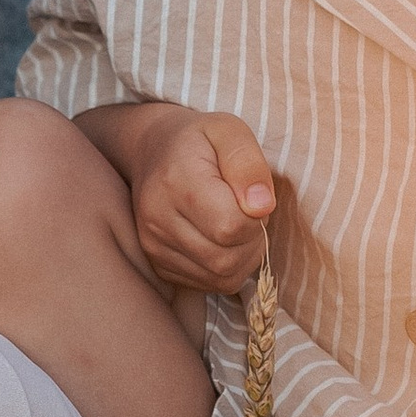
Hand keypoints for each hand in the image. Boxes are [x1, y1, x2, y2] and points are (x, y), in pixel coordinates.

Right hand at [121, 107, 277, 294]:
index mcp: (176, 181)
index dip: (256, 216)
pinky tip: (221, 239)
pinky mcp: (158, 265)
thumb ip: (248, 164)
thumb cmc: (200, 140)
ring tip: (235, 223)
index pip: (231, 225)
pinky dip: (226, 267)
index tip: (251, 195)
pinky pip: (209, 284)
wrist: (153, 151)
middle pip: (226, 258)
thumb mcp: (230, 131)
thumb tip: (262, 207)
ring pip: (221, 276)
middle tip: (246, 210)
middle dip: (252, 239)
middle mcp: (158, 220)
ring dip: (243, 255)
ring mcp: (154, 246)